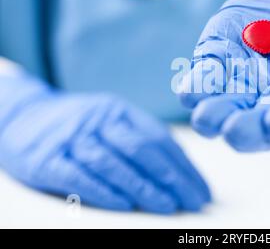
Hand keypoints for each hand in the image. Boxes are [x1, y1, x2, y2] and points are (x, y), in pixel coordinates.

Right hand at [0, 74, 209, 212]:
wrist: (21, 115)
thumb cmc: (78, 125)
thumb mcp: (110, 119)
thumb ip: (140, 138)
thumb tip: (179, 170)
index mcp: (119, 110)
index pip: (159, 139)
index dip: (184, 166)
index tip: (200, 189)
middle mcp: (98, 120)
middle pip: (141, 149)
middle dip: (171, 177)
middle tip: (192, 200)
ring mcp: (72, 138)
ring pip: (113, 163)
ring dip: (143, 186)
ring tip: (167, 206)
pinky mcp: (46, 158)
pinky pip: (78, 176)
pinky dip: (103, 191)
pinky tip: (124, 205)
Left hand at [178, 0, 269, 151]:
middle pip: (261, 121)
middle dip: (246, 130)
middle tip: (234, 130)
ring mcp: (248, 81)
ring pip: (228, 106)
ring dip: (213, 114)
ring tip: (205, 114)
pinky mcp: (223, 60)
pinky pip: (206, 79)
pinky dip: (195, 86)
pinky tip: (190, 87)